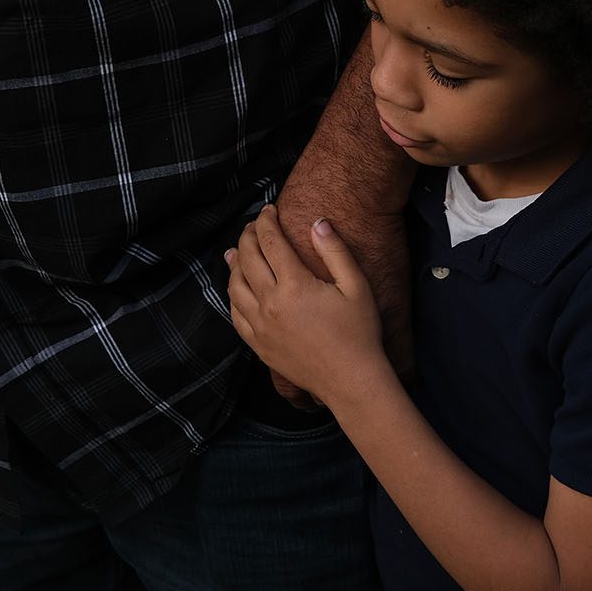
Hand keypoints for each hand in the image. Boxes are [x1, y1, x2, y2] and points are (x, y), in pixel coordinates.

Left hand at [225, 206, 390, 406]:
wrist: (350, 380)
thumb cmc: (359, 332)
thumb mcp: (356, 286)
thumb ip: (335, 251)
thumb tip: (318, 222)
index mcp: (295, 285)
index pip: (271, 242)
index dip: (267, 221)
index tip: (268, 210)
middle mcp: (271, 304)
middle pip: (247, 259)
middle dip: (248, 236)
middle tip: (253, 225)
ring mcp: (261, 326)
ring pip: (234, 286)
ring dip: (234, 264)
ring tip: (236, 251)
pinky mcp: (258, 344)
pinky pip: (235, 314)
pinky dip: (232, 295)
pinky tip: (237, 288)